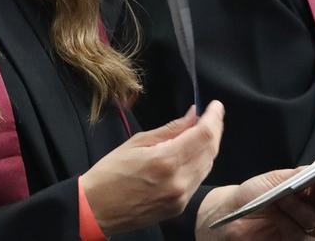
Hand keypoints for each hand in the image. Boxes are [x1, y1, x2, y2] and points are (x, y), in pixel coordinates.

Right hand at [79, 101, 224, 234]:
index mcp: (165, 160)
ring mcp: (181, 197)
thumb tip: (192, 116)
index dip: (213, 118)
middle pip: (210, 151)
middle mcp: (179, 181)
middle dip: (215, 130)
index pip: (203, 135)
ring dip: (209, 147)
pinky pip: (197, 180)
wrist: (98, 209)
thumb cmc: (110, 173)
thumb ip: (169, 130)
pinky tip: (193, 153)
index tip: (216, 105)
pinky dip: (199, 163)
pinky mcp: (179, 207)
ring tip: (204, 131)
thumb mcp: (136, 143)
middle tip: (213, 115)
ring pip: (207, 166)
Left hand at [195, 151, 314, 239]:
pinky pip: (304, 231)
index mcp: (307, 187)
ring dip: (302, 206)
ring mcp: (305, 225)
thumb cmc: (251, 194)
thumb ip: (297, 175)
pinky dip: (293, 219)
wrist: (229, 216)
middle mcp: (311, 206)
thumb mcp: (272, 180)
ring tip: (284, 197)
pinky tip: (281, 211)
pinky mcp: (297, 240)